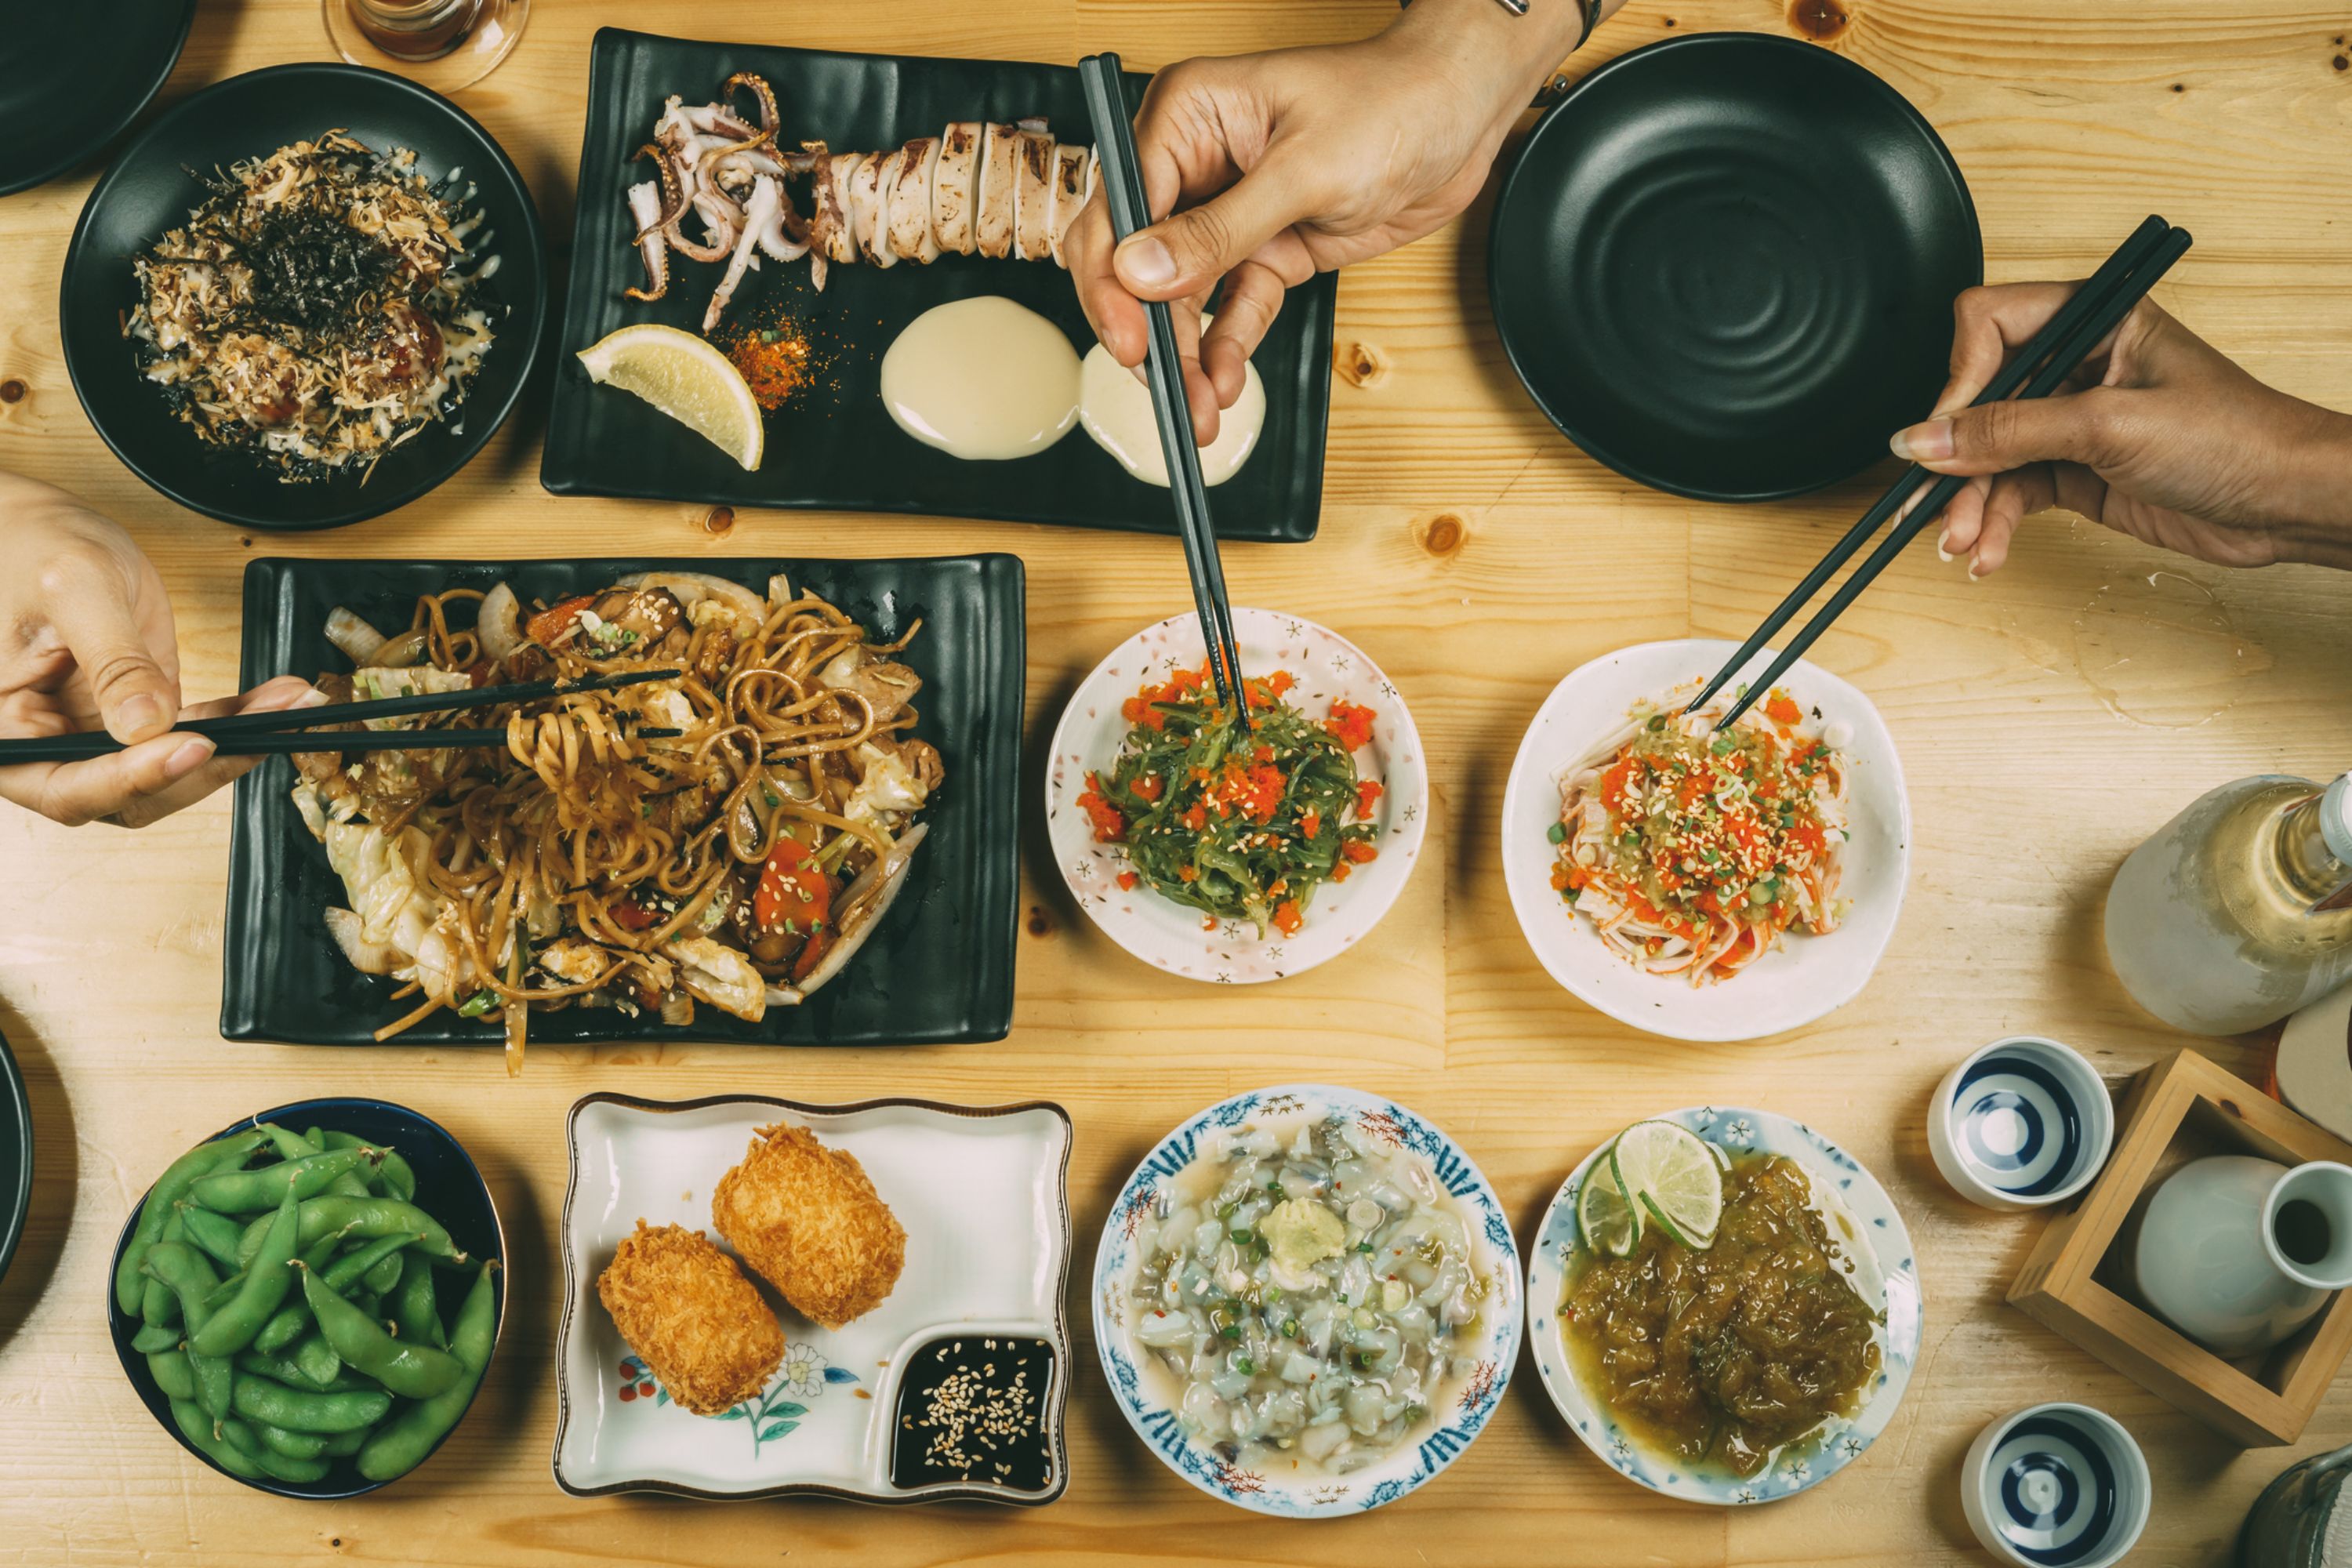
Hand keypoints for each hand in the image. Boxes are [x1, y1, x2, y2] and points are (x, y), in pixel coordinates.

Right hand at [0, 474, 322, 826]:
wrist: (41, 530)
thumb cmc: (31, 546)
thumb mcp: (72, 590)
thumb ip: (110, 661)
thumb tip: (144, 725)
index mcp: (5, 733)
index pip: (66, 787)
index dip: (133, 779)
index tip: (194, 748)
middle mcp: (48, 749)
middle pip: (129, 794)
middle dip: (205, 765)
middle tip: (267, 726)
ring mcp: (97, 737)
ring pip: (173, 771)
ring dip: (238, 743)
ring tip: (292, 704)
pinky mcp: (140, 718)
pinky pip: (194, 732)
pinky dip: (239, 720)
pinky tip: (280, 698)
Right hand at [1066, 0, 1596, 444]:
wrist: (1463, 114)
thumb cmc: (1393, 102)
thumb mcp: (1305, 170)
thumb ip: (1220, 229)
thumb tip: (1144, 272)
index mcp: (1186, 117)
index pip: (1119, 205)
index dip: (1114, 278)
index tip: (1129, 337)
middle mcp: (1195, 164)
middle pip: (1138, 261)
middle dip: (1146, 329)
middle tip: (1164, 388)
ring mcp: (1228, 212)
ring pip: (1181, 298)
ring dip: (1186, 355)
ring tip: (1197, 409)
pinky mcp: (1266, 249)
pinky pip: (1233, 308)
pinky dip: (1226, 348)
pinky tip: (1223, 384)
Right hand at [1892, 284, 2351, 576]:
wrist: (2287, 504)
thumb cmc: (2235, 439)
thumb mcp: (2110, 426)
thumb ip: (2010, 430)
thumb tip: (1924, 439)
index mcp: (2091, 320)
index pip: (1988, 325)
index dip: (1959, 379)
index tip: (1945, 434)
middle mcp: (2076, 363)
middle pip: (1978, 400)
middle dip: (1954, 459)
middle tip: (1926, 504)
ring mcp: (2073, 419)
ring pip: (1989, 456)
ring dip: (1969, 503)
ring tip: (1961, 543)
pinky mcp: (2075, 470)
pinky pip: (2012, 492)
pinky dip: (1995, 523)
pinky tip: (1989, 552)